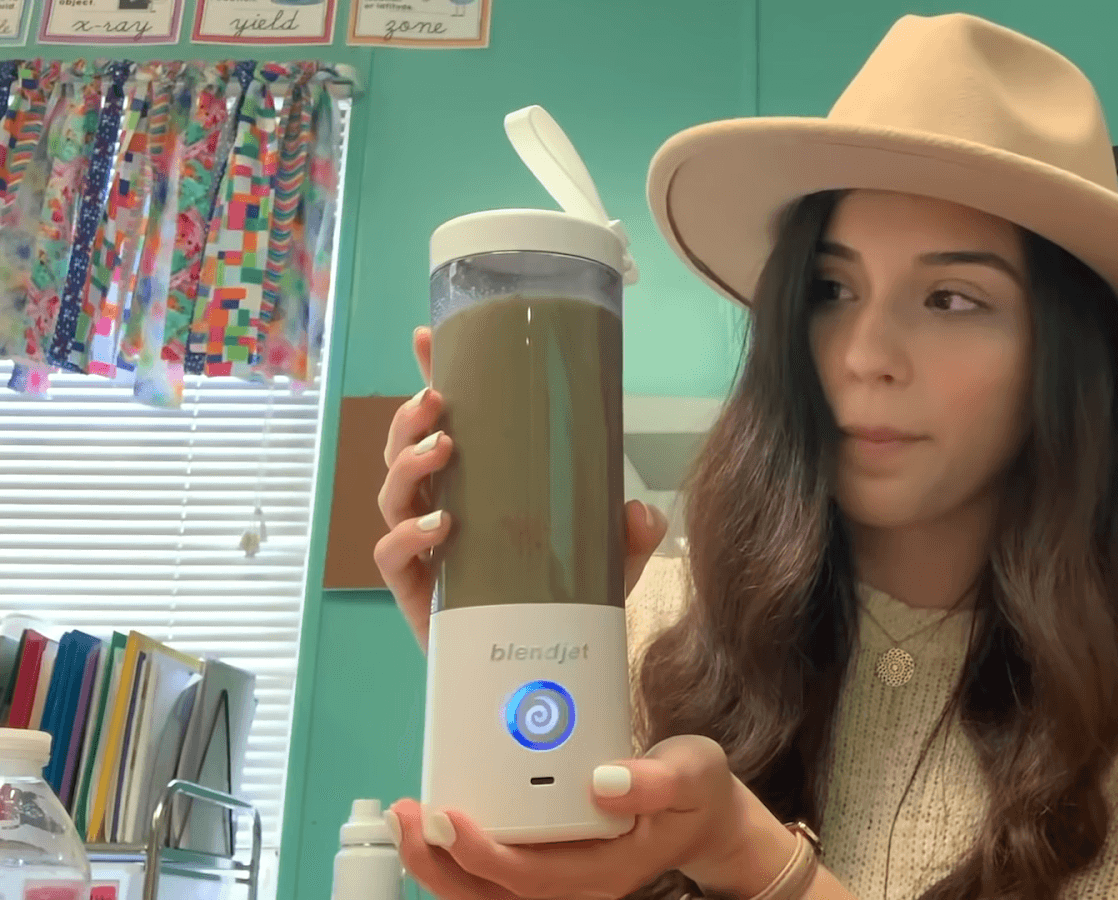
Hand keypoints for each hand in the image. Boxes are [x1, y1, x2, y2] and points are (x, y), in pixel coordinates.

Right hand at [373, 325, 669, 648]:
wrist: (546, 672)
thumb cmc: (566, 598)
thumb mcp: (610, 558)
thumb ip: (630, 533)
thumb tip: (638, 510)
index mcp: (477, 483)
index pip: (444, 423)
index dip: (429, 376)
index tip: (425, 336)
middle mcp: (441, 508)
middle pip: (403, 450)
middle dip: (410, 419)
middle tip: (437, 401)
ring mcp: (424, 550)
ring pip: (391, 494)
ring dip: (408, 464)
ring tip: (443, 452)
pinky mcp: (418, 593)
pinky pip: (393, 556)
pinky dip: (410, 536)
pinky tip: (442, 526)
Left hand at [384, 735, 794, 899]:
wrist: (704, 817)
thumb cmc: (697, 794)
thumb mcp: (694, 771)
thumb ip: (657, 779)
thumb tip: (602, 781)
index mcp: (606, 871)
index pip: (532, 876)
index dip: (483, 853)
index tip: (448, 817)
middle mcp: (574, 886)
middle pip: (492, 895)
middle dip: (439, 863)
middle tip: (406, 815)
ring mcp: (557, 880)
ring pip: (483, 893)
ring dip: (436, 863)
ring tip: (404, 819)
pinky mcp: (545, 865)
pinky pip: (489, 876)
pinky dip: (453, 855)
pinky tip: (430, 823)